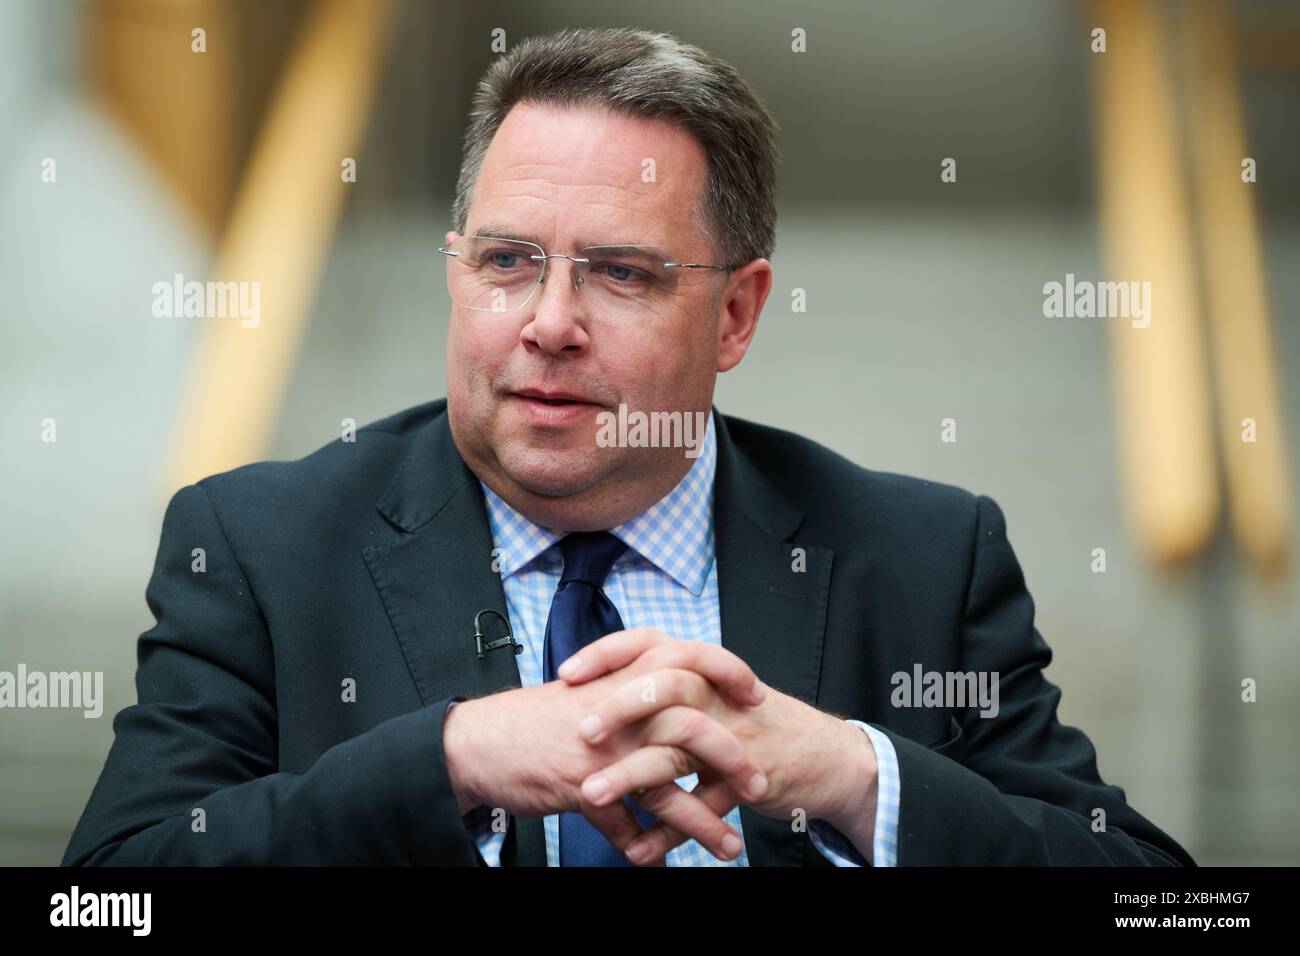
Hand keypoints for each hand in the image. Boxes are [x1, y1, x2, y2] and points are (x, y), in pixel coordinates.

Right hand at [442, 645, 767, 862]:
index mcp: (623, 676)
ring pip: (666, 787)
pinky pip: (624, 826)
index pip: (690, 658)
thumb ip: (633, 693)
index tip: (756, 695)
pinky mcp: (581, 787)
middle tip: (758, 785)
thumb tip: (675, 701)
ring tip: (730, 846)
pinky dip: (644, 849)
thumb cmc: (535, 718)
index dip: (728, 672)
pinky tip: (657, 864)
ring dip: (703, 822)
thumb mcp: (589, 691)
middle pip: (693, 727)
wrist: (478, 741)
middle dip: (734, 760)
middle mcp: (618, 709)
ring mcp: (601, 750)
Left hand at [560, 627, 878, 863]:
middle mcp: (718, 694)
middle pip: (666, 683)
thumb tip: (604, 690)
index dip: (608, 653)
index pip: (651, 642)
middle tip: (582, 731)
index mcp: (702, 668)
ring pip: (678, 749)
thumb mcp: (713, 692)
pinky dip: (668, 832)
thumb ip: (666, 686)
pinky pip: (701, 806)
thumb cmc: (757, 724)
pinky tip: (640, 851)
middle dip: (620, 706)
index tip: (568, 673)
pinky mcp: (746, 778)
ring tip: (591, 795)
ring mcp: (734, 736)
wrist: (826, 757)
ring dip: (631, 775)